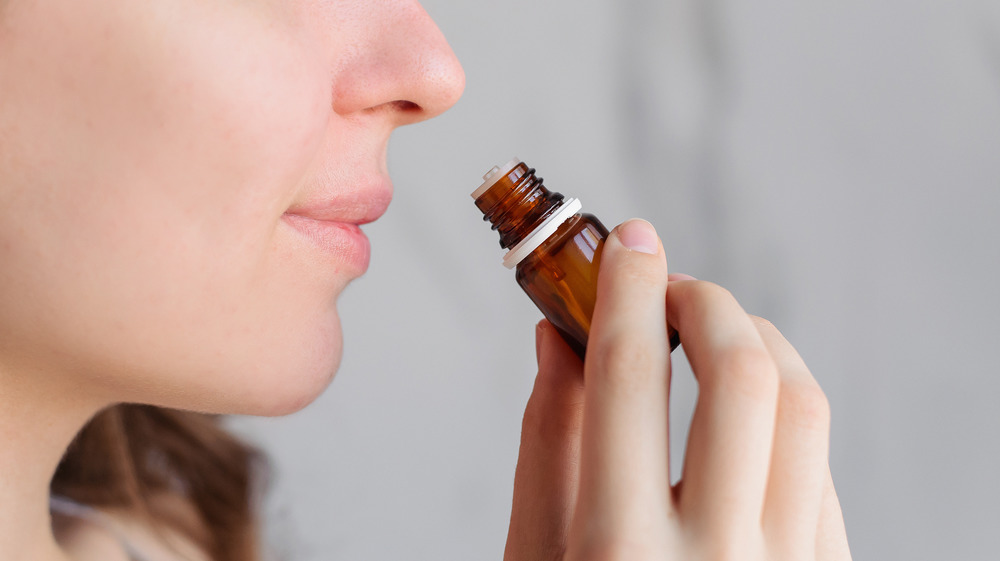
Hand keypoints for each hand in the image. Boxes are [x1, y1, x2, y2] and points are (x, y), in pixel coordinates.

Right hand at [504, 219, 850, 560]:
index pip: (629, 378)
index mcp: (623, 551)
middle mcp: (719, 559)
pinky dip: (779, 413)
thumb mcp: (537, 552)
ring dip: (757, 344)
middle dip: (705, 303)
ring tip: (713, 339)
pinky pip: (819, 464)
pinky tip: (741, 417)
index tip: (627, 246)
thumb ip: (548, 445)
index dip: (626, 291)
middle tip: (671, 291)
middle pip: (741, 377)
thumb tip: (559, 336)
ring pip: (802, 409)